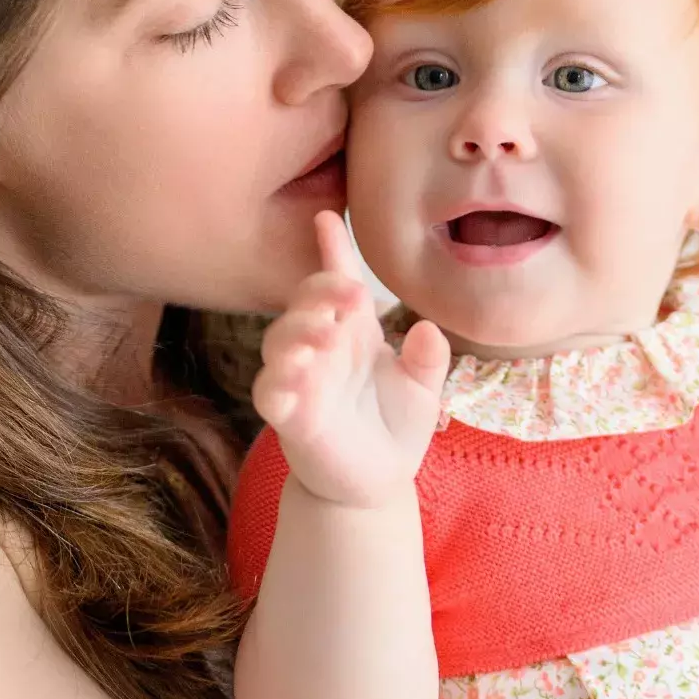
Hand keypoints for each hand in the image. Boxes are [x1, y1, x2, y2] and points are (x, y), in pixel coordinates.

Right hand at [252, 211, 451, 507]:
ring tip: (325, 336)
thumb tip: (428, 329)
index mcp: (354, 332)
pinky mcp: (291, 418)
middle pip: (304, 304)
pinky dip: (277, 384)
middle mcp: (323, 349)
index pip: (336, 282)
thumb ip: (429, 360)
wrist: (377, 482)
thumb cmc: (396, 426)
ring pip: (278, 343)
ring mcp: (302, 381)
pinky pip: (270, 395)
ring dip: (297, 333)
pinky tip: (295, 381)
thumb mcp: (424, 390)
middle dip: (320, 291)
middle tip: (351, 296)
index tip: (327, 217)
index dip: (331, 250)